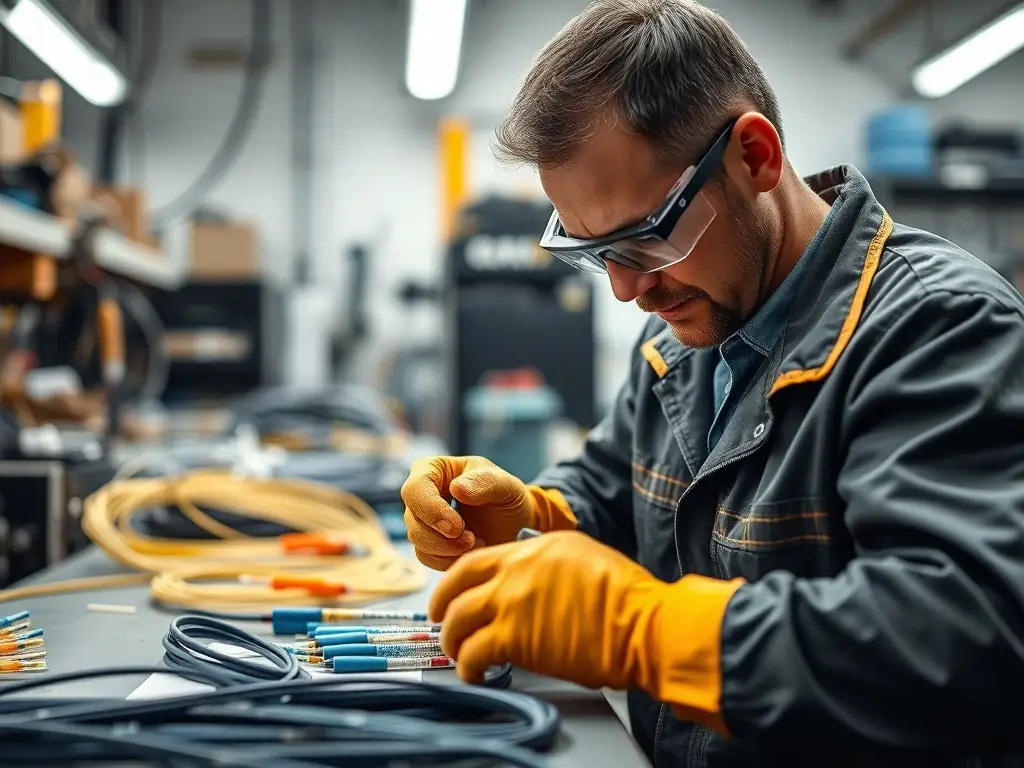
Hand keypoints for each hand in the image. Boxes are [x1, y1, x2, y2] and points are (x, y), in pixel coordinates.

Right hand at [401, 456, 538, 570]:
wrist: (514, 524)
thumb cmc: (507, 497)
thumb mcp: (505, 485)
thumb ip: (485, 482)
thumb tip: (457, 488)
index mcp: (433, 469)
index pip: (415, 489)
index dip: (432, 510)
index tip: (457, 527)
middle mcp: (421, 493)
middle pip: (412, 518)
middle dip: (442, 536)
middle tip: (472, 540)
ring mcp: (421, 519)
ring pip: (417, 540)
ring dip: (448, 550)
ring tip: (477, 543)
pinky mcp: (427, 543)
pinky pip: (426, 557)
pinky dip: (448, 560)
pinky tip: (470, 551)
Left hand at [429, 531, 666, 689]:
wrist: (642, 625)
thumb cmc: (629, 599)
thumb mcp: (586, 558)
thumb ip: (552, 565)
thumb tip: (538, 581)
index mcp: (534, 548)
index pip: (477, 560)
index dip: (457, 582)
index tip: (451, 596)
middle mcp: (516, 569)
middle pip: (457, 587)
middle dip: (442, 609)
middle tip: (441, 625)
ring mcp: (512, 601)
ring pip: (458, 620)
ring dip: (452, 642)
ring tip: (459, 657)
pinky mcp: (514, 637)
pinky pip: (473, 653)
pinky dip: (468, 668)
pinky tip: (475, 675)